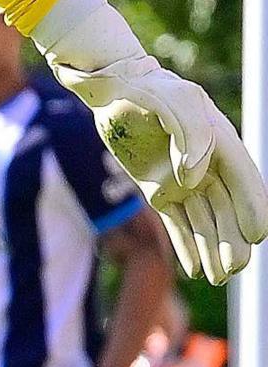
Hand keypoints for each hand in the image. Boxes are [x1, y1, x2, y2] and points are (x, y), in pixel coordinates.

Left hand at [81, 77, 267, 284]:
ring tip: (218, 277)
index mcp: (221, 144)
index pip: (245, 180)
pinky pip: (177, 222)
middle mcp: (207, 166)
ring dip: (212, 249)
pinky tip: (192, 269)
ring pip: (204, 221)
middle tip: (233, 268)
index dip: (253, 208)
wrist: (113, 89)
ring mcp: (183, 179)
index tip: (256, 236)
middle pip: (227, 209)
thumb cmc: (146, 91)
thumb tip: (193, 179)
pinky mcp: (159, 188)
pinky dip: (185, 245)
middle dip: (232, 240)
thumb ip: (189, 136)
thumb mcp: (172, 102)